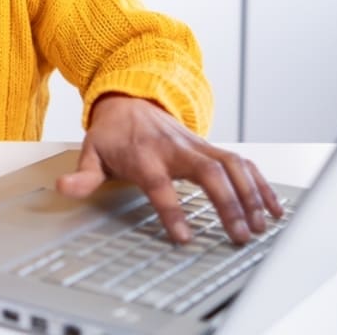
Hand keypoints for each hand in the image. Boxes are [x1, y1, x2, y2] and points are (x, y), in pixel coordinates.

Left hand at [56, 94, 284, 244]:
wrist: (129, 100)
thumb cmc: (113, 134)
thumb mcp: (90, 152)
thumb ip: (83, 175)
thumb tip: (64, 187)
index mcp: (144, 153)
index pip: (159, 183)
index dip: (171, 209)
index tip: (183, 237)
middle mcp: (176, 147)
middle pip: (207, 171)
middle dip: (227, 203)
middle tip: (238, 235)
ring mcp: (197, 145)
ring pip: (232, 165)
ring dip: (250, 195)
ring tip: (260, 227)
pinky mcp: (211, 147)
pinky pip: (242, 163)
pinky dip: (259, 184)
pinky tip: (272, 208)